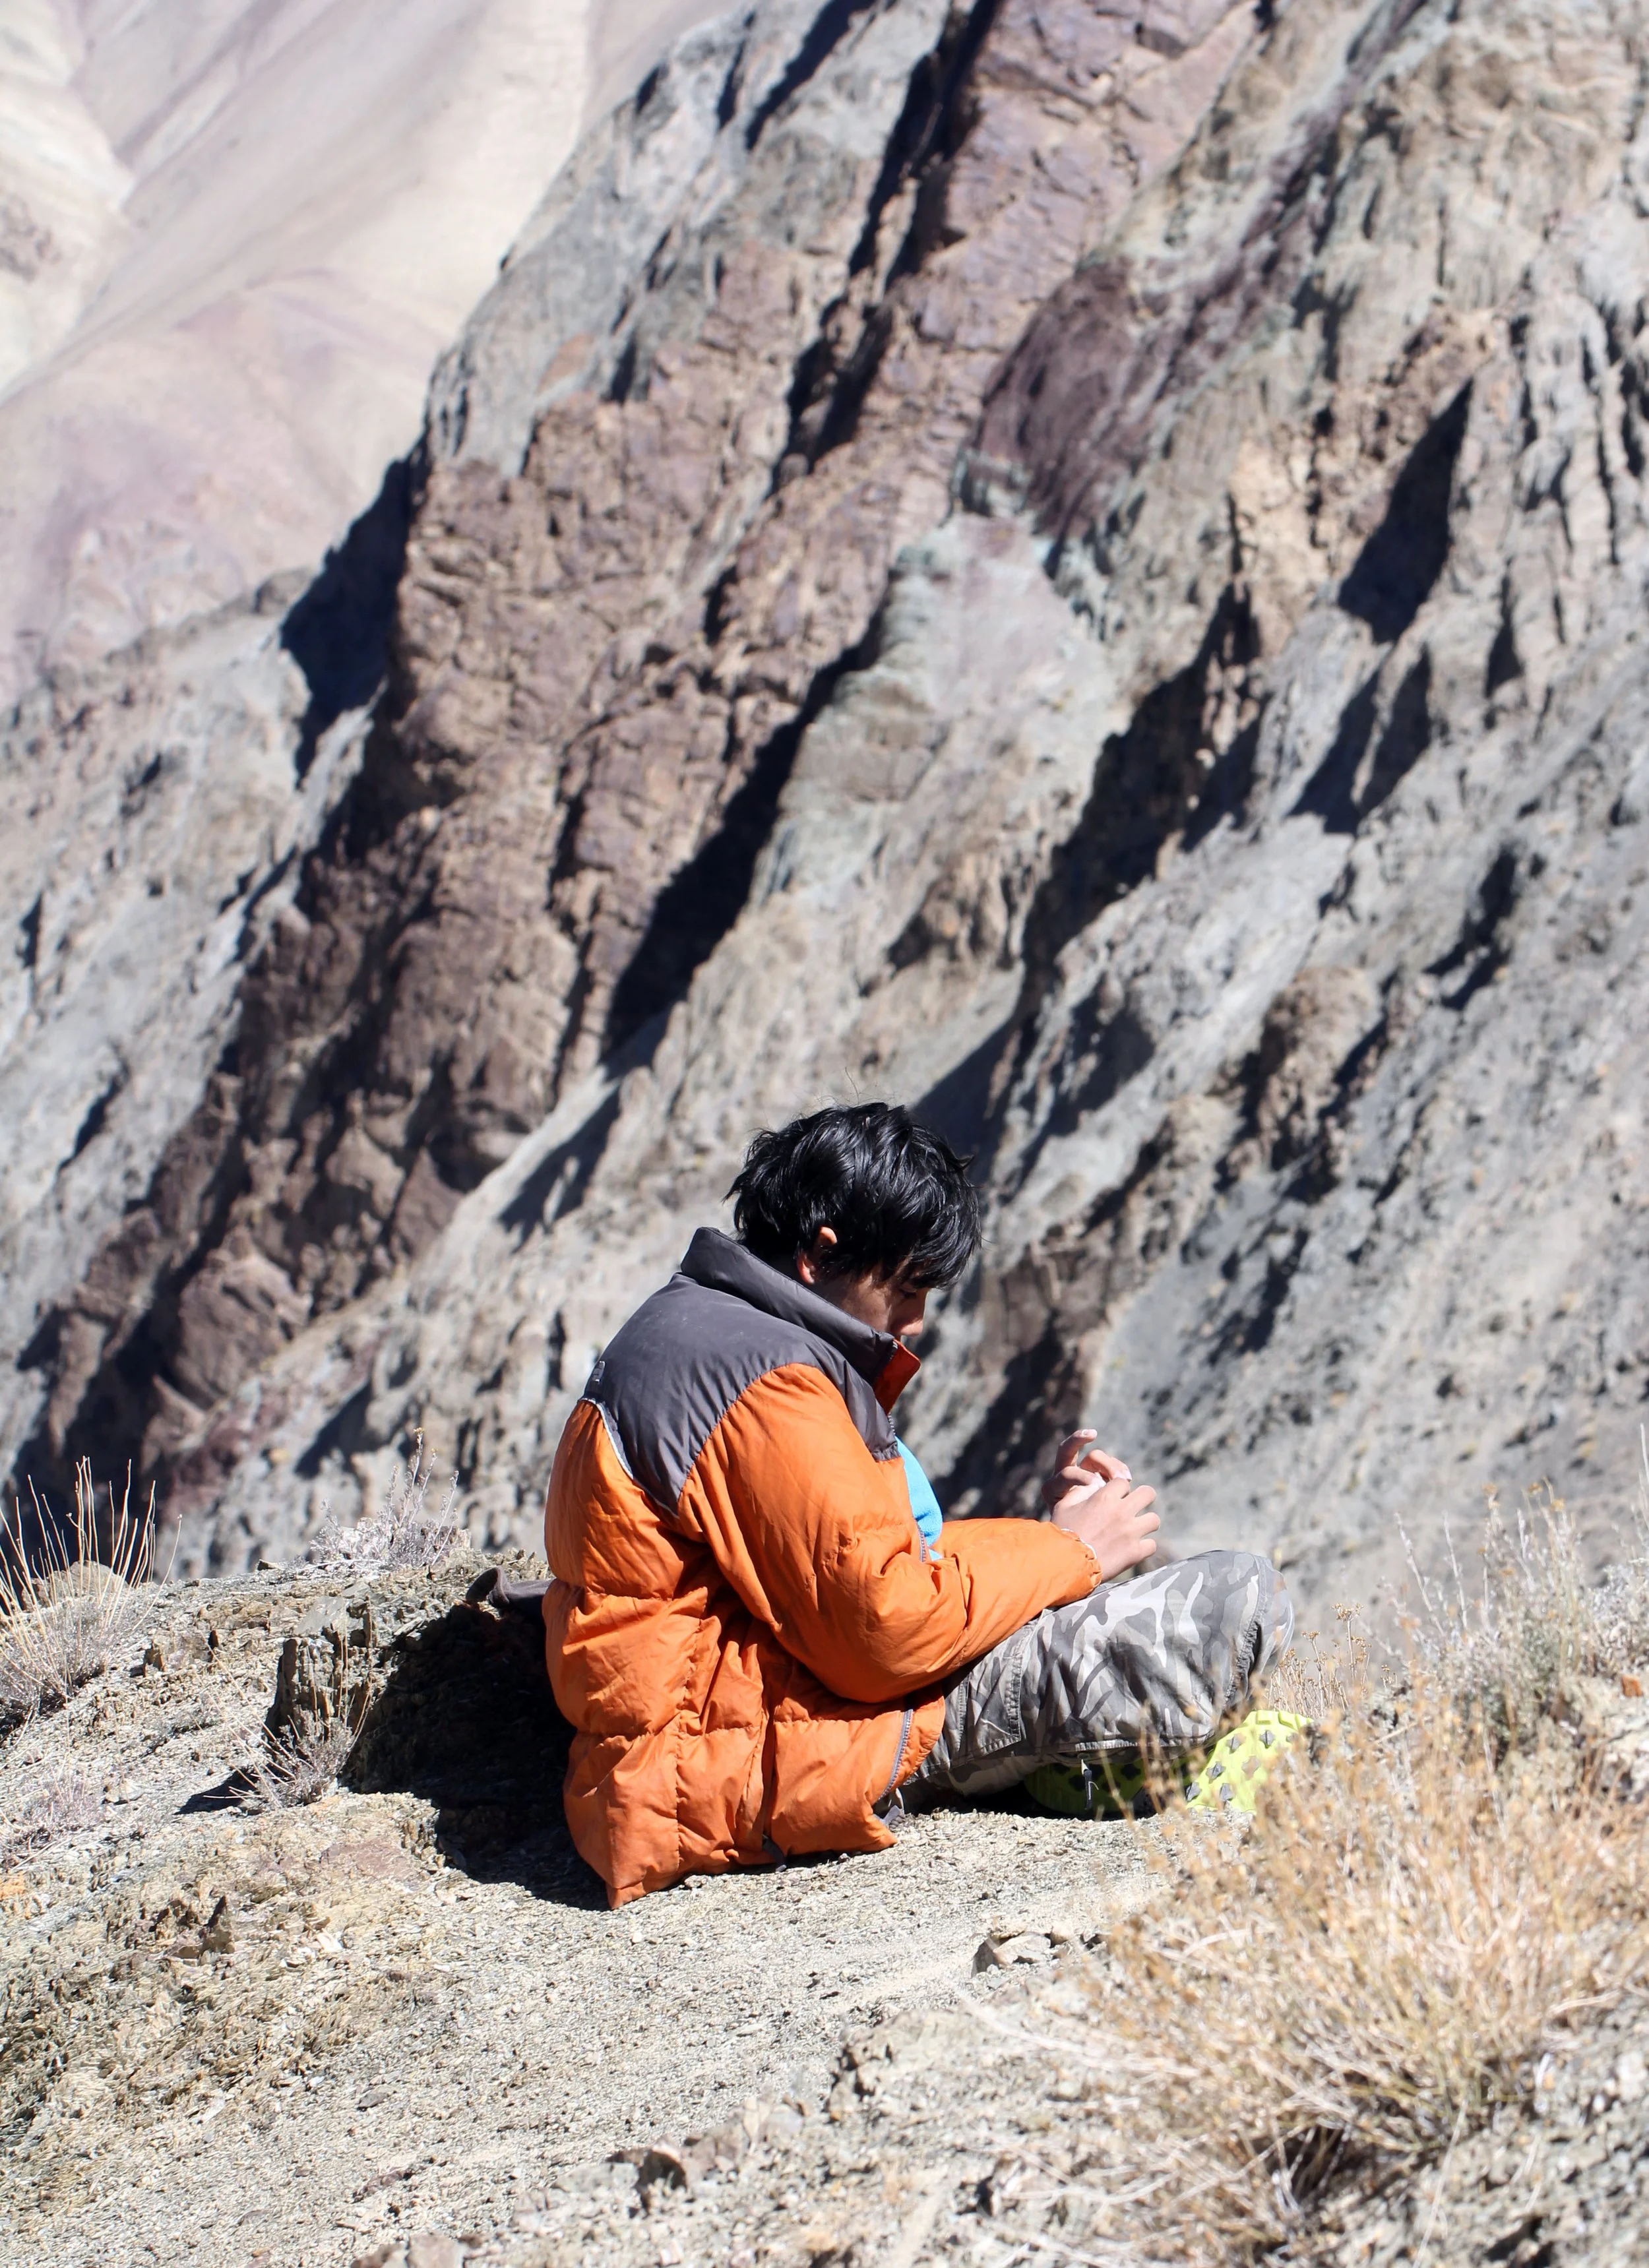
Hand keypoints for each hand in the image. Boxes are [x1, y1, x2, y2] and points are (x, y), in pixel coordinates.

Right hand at [1042, 1430, 1157, 1580]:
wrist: (1067, 1565)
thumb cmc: (1063, 1534)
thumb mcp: (1064, 1506)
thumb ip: (1080, 1492)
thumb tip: (1093, 1485)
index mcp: (1104, 1498)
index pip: (1123, 1482)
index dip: (1120, 1489)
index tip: (1116, 1498)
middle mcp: (1121, 1511)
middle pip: (1148, 1493)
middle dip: (1143, 1498)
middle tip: (1136, 1507)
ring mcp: (1131, 1532)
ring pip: (1154, 1519)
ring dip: (1146, 1523)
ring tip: (1137, 1529)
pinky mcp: (1135, 1552)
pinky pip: (1151, 1545)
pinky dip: (1144, 1547)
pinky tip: (1134, 1549)